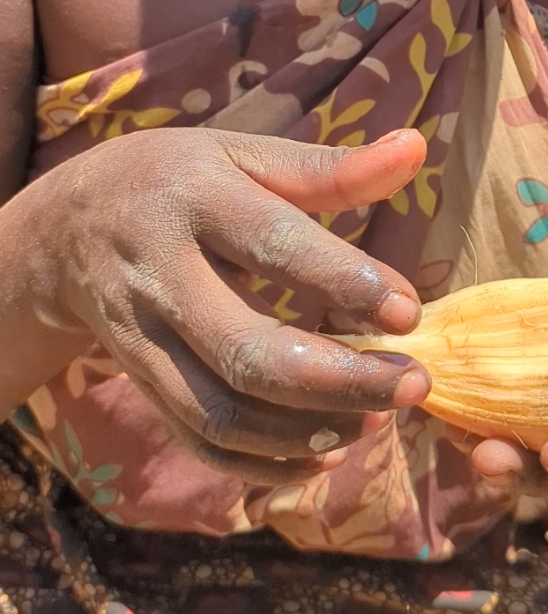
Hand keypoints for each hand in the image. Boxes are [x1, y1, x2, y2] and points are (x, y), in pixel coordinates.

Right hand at [3, 127, 431, 483]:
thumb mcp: (242, 155)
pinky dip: (264, 464)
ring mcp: (141, 338)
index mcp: (195, 199)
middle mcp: (160, 274)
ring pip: (221, 413)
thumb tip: (416, 149)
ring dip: (307, 432)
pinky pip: (198, 440)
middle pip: (246, 351)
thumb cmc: (179, 180)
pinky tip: (325, 454)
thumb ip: (329, 167)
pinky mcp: (139, 382)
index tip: (409, 313)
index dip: (344, 282)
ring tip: (376, 421)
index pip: (272, 244)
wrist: (66, 227)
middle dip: (338, 382)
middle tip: (412, 386)